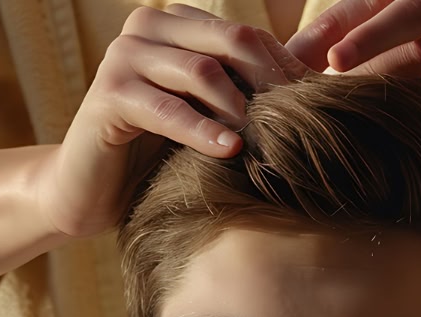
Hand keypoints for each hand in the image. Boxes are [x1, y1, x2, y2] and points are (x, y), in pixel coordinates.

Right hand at [41, 4, 307, 239]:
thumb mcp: (213, 113)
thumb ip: (257, 84)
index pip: (248, 35)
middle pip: (232, 41)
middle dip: (271, 84)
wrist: (91, 191)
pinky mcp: (108, 95)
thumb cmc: (157, 153)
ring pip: (203, 70)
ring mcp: (124, 56)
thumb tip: (329, 55)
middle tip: (298, 125)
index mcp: (176, 22)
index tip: (317, 108)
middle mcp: (148, 27)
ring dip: (240, 109)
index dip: (285, 70)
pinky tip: (229, 152)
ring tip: (263, 144)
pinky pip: (167, 108)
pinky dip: (202, 131)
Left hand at [287, 0, 420, 125]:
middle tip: (336, 64)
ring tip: (355, 106)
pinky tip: (400, 127)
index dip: (341, 24)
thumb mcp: (397, 17)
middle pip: (415, 12)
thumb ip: (345, 28)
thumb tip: (280, 55)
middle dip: (371, 38)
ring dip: (391, 83)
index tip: (313, 55)